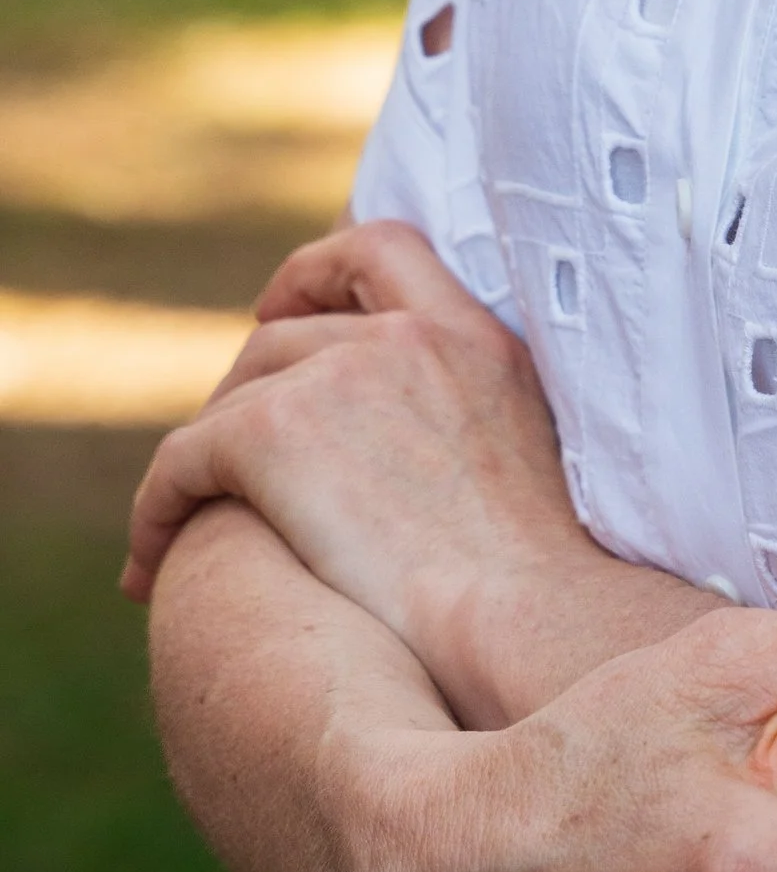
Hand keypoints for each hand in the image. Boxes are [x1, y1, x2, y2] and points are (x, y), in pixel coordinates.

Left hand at [123, 223, 704, 721]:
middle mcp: (408, 336)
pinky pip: (181, 459)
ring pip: (234, 397)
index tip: (282, 310)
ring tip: (183, 523)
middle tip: (223, 458)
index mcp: (477, 336)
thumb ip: (474, 418)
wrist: (522, 622)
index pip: (383, 249)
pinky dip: (156, 508)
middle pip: (288, 332)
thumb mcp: (528, 457)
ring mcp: (341, 374)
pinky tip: (146, 568)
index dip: (317, 269)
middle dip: (246, 389)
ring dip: (201, 459)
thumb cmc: (536, 586)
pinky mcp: (273, 431)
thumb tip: (422, 459)